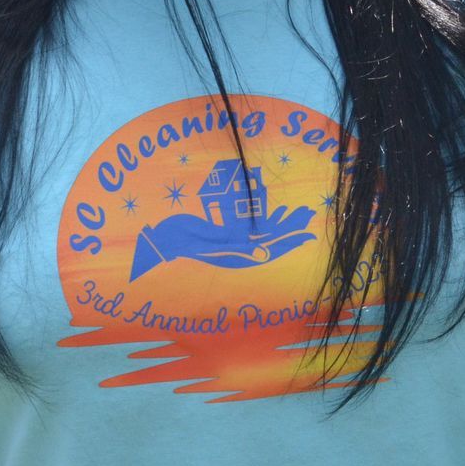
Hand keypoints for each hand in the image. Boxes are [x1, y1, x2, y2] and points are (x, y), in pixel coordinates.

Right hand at [130, 202, 317, 277]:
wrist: (156, 239)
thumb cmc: (176, 240)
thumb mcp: (204, 244)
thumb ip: (231, 248)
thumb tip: (264, 254)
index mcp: (234, 255)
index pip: (269, 249)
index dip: (289, 242)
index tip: (308, 235)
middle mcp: (236, 250)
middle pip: (271, 239)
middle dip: (290, 227)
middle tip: (308, 215)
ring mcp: (230, 241)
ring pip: (263, 231)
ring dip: (281, 222)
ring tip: (299, 212)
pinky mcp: (224, 232)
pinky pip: (250, 225)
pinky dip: (264, 217)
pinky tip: (276, 210)